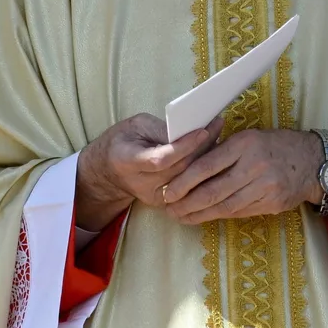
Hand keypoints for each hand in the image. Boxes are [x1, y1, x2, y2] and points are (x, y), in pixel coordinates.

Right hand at [76, 113, 223, 230]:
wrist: (109, 172)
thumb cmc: (123, 141)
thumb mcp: (136, 125)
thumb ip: (160, 128)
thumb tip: (190, 130)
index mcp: (128, 162)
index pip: (161, 159)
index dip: (184, 146)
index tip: (203, 130)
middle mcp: (142, 184)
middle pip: (180, 169)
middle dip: (202, 146)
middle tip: (218, 124)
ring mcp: (154, 197)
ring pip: (189, 179)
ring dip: (207, 157)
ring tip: (219, 133)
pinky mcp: (164, 204)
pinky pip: (189, 187)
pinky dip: (202, 170)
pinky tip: (212, 152)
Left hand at [163, 128, 324, 223]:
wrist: (312, 161)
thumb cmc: (275, 145)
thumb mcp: (249, 138)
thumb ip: (223, 151)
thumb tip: (190, 168)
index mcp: (245, 144)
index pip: (207, 165)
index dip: (184, 181)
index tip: (167, 190)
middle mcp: (254, 165)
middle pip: (213, 190)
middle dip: (186, 203)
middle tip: (168, 209)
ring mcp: (265, 187)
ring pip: (224, 206)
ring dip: (199, 215)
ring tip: (181, 217)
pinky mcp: (271, 204)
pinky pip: (239, 212)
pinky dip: (219, 216)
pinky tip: (204, 217)